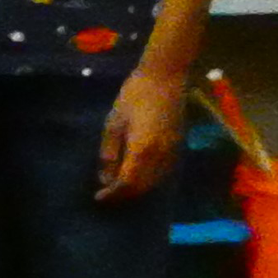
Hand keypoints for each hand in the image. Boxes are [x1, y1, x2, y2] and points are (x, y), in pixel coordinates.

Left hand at [99, 58, 189, 202]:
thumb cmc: (134, 96)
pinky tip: (136, 176)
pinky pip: (164, 172)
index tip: (100, 198)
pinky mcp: (178, 147)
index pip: (128, 183)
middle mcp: (161, 156)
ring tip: (119, 187)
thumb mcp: (113, 123)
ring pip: (155, 182)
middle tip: (107, 195)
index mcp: (142, 149)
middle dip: (124, 194)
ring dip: (137, 189)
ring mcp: (173, 152)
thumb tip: (105, 177)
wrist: (165, 79)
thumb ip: (109, 153)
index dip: (114, 194)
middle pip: (143, 186)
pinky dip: (149, 180)